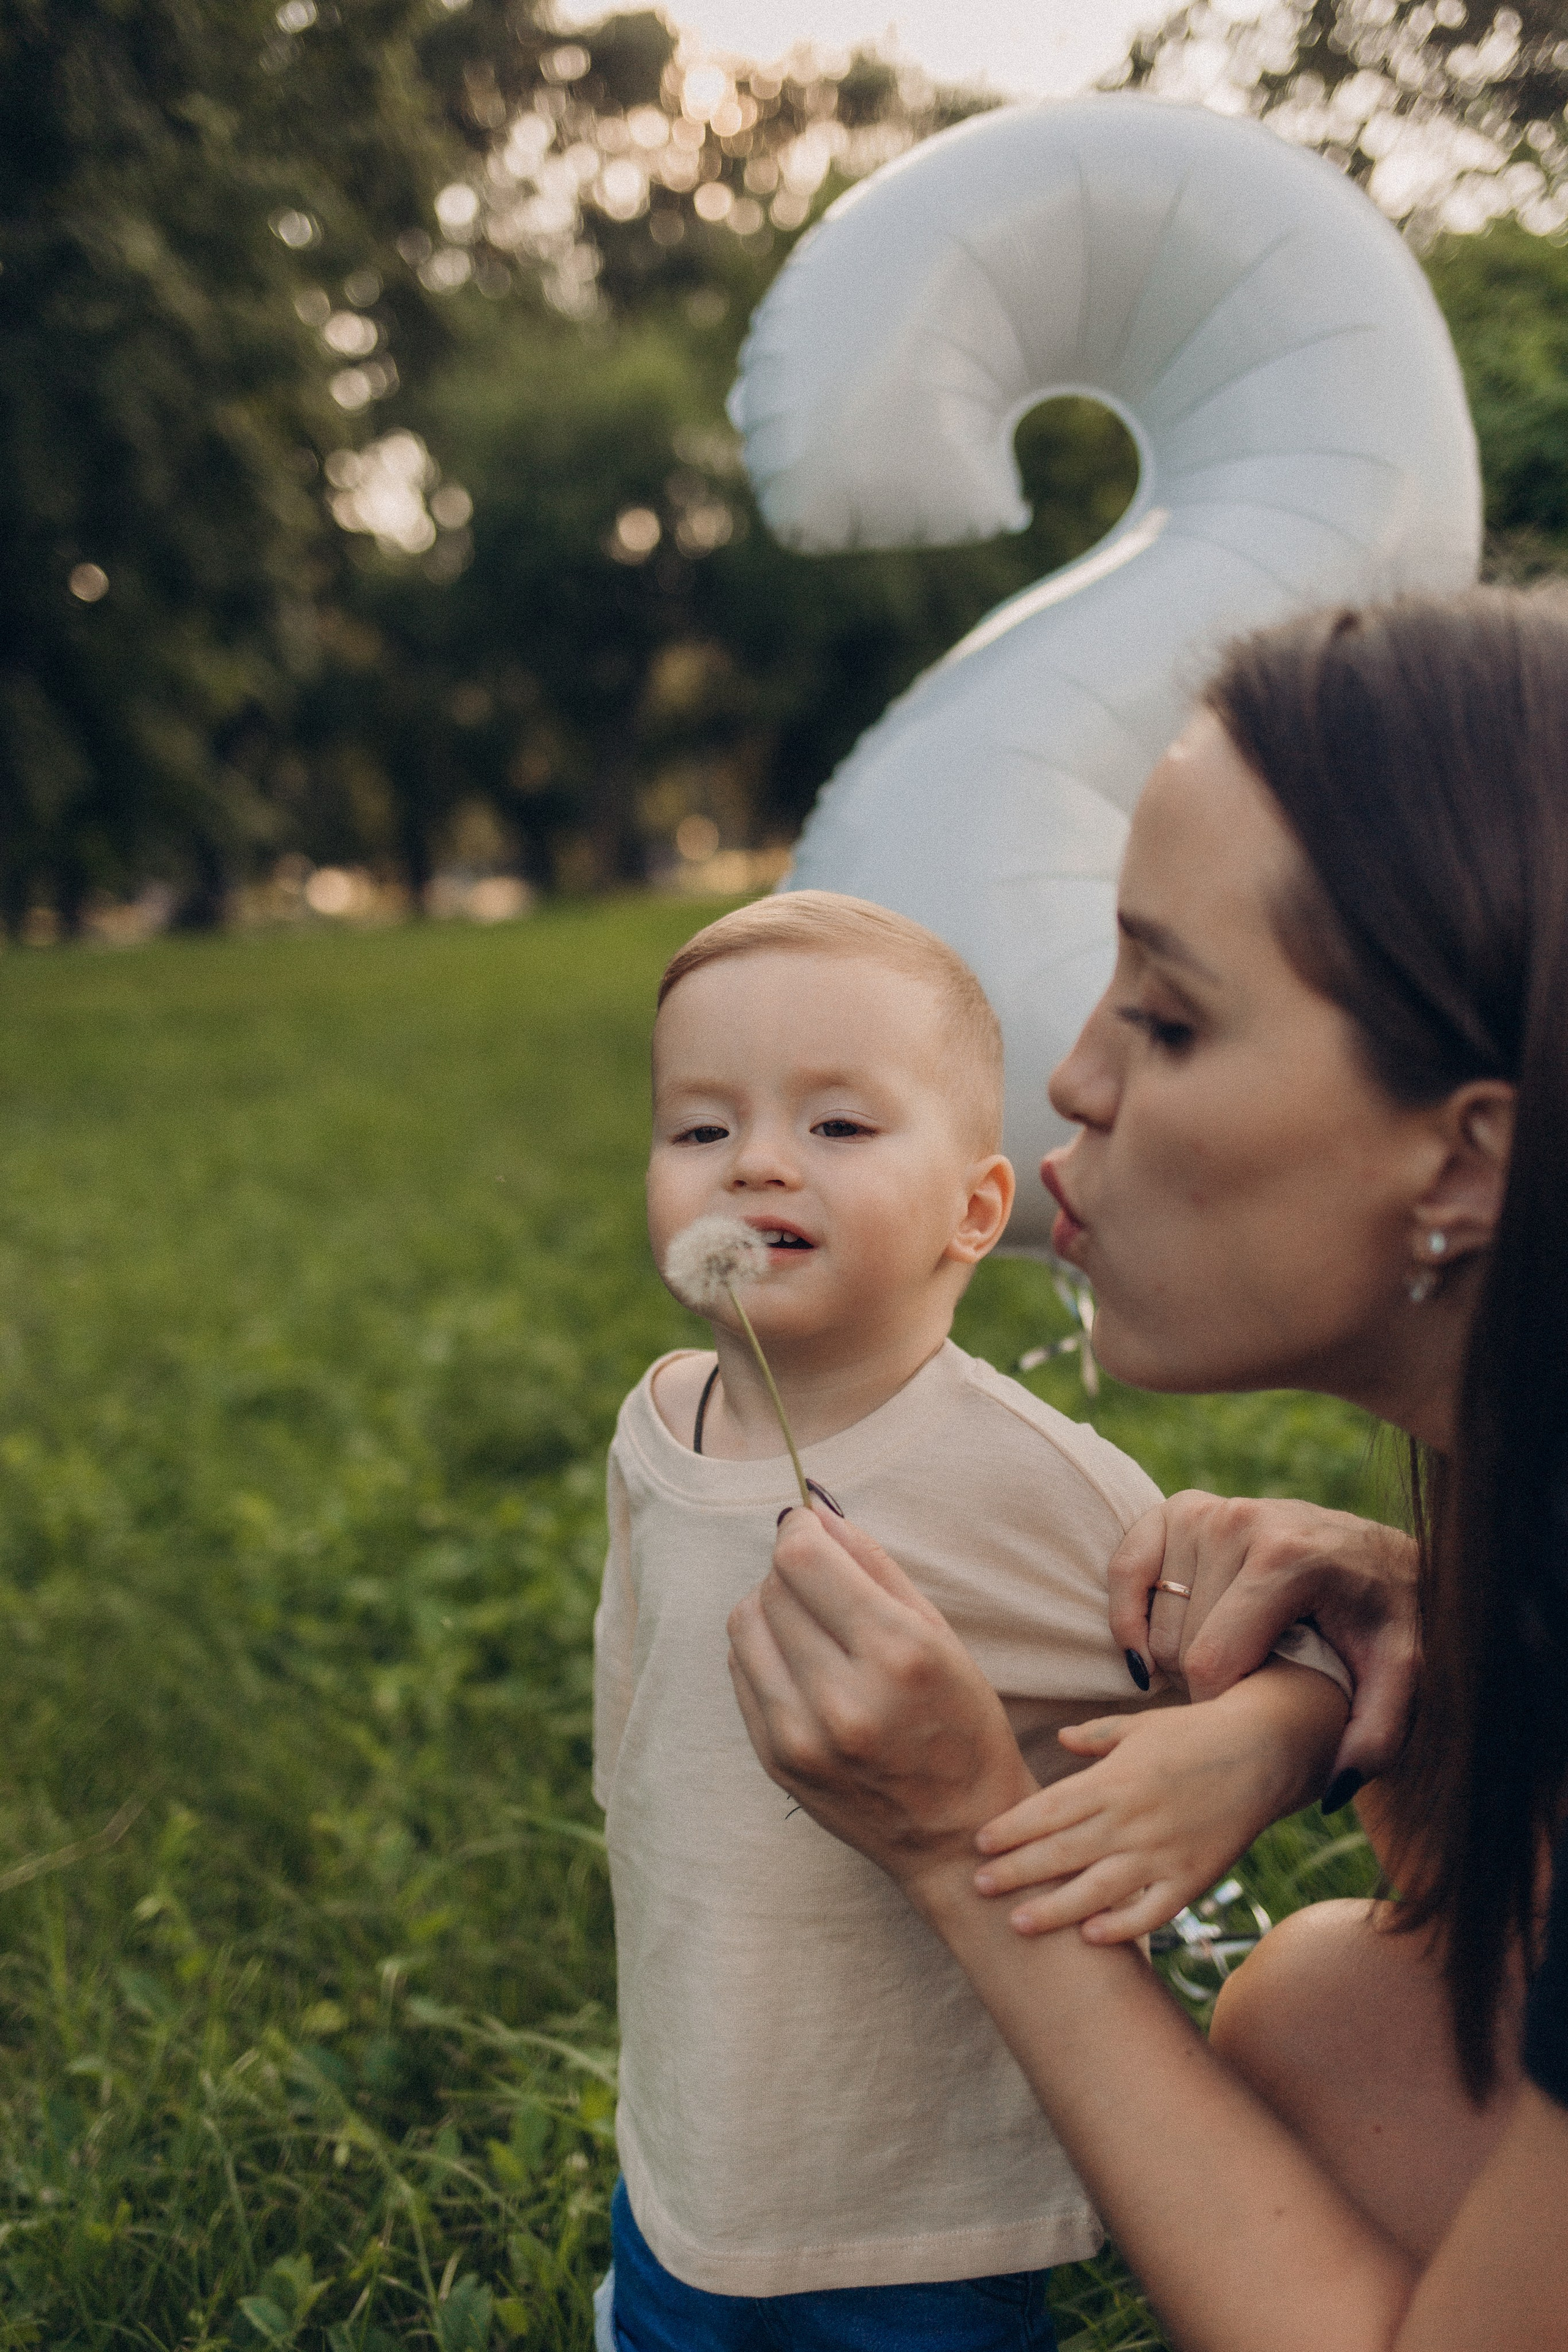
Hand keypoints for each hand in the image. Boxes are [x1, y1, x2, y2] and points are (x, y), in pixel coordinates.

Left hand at [726, 1503, 1035, 1899]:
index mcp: (897, 1655)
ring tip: (812, 1624)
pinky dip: (763, 1651)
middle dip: (793, 1570)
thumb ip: (875, 1565)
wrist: (954, 1834)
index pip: (803, 1560)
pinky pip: (740, 1670)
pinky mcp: (775, 1760)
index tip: (810, 1527)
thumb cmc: (960, 1723)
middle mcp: (844, 1699)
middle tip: (825, 1584)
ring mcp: (802, 1737)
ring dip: (770, 1606)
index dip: (800, 1530)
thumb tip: (815, 1512)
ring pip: (744, 1624)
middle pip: (773, 1587)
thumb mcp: (940, 1634)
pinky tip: (801, 1664)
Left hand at [972, 1663, 1348, 1941]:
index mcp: (1114, 1780)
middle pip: (1063, 1852)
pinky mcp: (1193, 1877)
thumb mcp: (1139, 1727)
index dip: (1012, 1828)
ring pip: (1099, 1889)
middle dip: (1016, 1871)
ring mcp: (1163, 1852)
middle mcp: (1133, 1819)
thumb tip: (1059, 1739)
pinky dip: (1123, 1926)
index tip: (978, 1842)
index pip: (1050, 1809)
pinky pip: (1152, 1909)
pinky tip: (1092, 1938)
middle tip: (976, 1887)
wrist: (1264, 1750)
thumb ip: (1095, 1739)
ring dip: (1055, 1909)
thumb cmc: (1194, 1734)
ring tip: (1017, 1924)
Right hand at [1110, 1492, 1418, 1786]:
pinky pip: (1125, 1569)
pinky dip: (1129, 1617)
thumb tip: (1335, 1787)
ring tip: (1225, 1660)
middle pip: (1180, 1644)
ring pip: (1155, 1621)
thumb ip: (1378, 1734)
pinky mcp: (1179, 1508)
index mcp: (1289, 1561)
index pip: (1212, 1661)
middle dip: (1204, 1684)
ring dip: (1175, 1655)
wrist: (1378, 1555)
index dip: (1221, 1708)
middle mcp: (1240, 1523)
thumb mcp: (1401, 1675)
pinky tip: (1153, 1648)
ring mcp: (1206, 1511)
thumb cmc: (1385, 1620)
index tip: (1251, 1717)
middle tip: (1247, 1687)